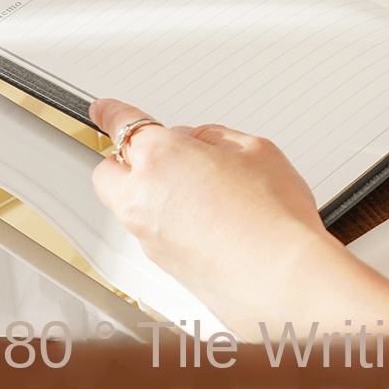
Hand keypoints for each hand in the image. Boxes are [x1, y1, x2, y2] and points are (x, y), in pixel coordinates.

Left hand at [90, 98, 388, 340]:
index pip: (123, 124)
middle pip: (108, 172)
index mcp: (162, 157)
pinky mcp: (162, 267)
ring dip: (150, 192)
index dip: (112, 112)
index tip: (105, 109)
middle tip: (161, 155)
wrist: (284, 279)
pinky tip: (208, 223)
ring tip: (200, 192)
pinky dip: (168, 223)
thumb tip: (201, 143)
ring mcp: (149, 238)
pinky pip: (151, 233)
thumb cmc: (273, 216)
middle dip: (125, 160)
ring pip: (129, 205)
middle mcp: (143, 198)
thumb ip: (217, 138)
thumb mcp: (256, 150)